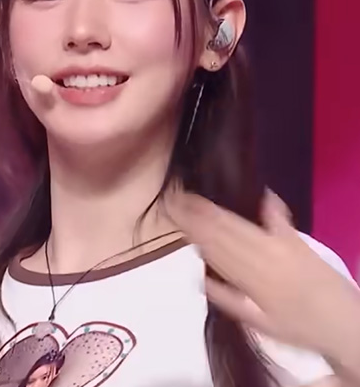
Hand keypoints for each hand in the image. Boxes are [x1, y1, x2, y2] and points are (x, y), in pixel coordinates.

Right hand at [164, 188, 359, 369]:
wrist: (342, 322)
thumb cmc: (296, 326)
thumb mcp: (258, 323)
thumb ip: (227, 300)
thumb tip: (200, 279)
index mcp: (250, 278)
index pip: (213, 248)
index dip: (191, 230)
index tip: (174, 215)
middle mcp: (262, 256)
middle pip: (223, 231)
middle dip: (197, 213)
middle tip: (176, 198)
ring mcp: (280, 244)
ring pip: (240, 223)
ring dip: (215, 208)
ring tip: (196, 196)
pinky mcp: (296, 237)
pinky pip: (277, 216)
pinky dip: (268, 203)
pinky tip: (257, 189)